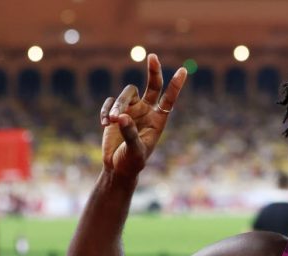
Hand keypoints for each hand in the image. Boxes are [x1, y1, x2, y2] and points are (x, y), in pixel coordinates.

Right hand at [100, 53, 186, 177]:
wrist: (118, 167)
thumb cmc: (132, 162)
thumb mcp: (135, 150)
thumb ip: (130, 133)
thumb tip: (122, 116)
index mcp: (158, 119)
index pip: (169, 98)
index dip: (176, 85)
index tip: (183, 70)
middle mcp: (147, 111)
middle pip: (153, 85)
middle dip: (153, 71)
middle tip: (153, 56)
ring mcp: (131, 109)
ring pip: (127, 94)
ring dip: (118, 105)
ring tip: (112, 121)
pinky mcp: (116, 112)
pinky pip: (110, 102)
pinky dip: (106, 111)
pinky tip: (104, 125)